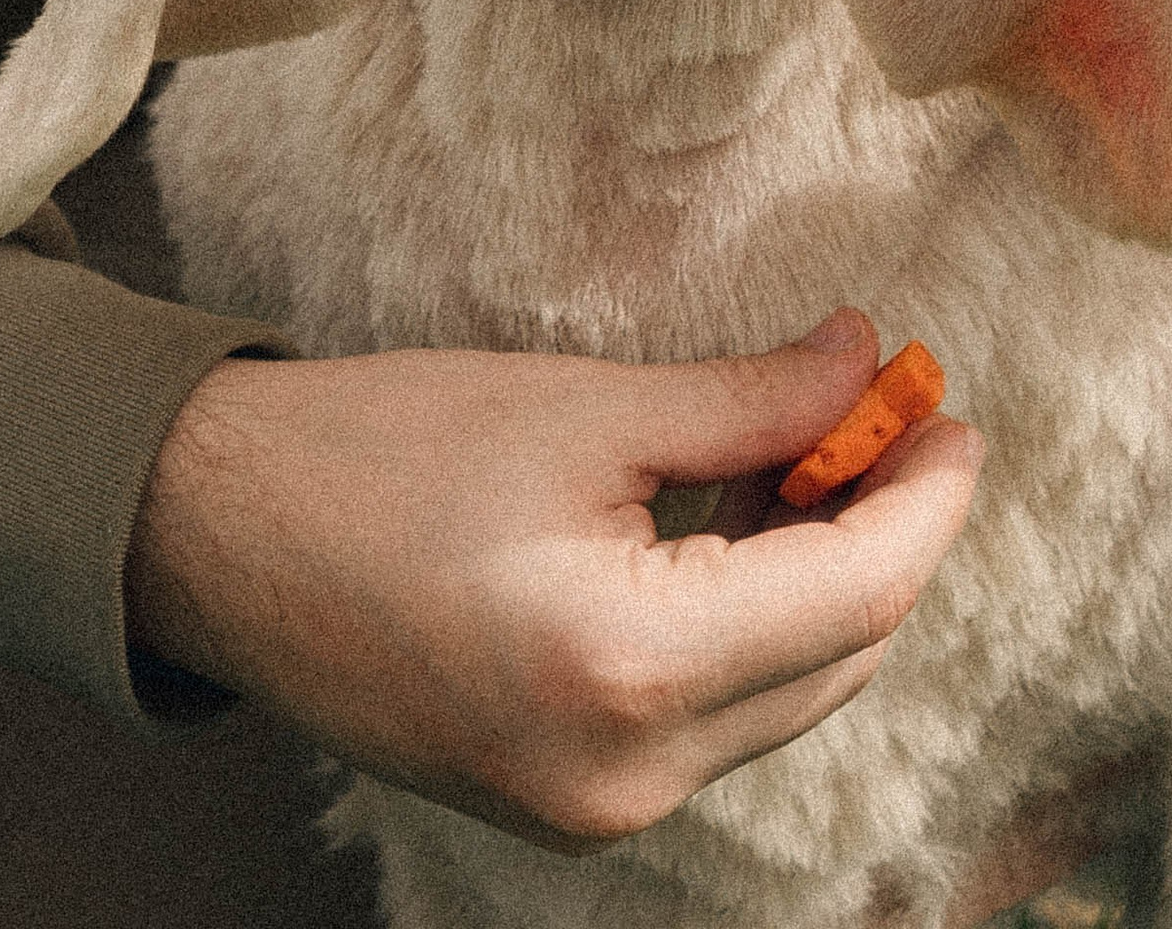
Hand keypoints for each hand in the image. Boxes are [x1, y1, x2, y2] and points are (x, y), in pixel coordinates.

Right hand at [126, 307, 980, 847]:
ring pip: (784, 695)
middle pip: (835, 658)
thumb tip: (867, 361)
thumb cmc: (382, 451)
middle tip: (894, 407)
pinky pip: (714, 717)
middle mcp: (628, 777)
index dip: (924, 497)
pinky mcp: (567, 803)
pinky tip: (747, 519)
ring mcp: (596, 811)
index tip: (953, 410)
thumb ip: (748, 401)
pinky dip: (754, 623)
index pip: (855, 594)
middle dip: (883, 532)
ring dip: (824, 577)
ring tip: (820, 444)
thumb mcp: (582, 408)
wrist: (217, 541)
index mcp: (631, 674)